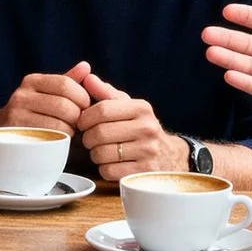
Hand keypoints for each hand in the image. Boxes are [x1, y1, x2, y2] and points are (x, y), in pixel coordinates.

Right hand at [0, 63, 91, 136]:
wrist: (1, 131)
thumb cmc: (32, 112)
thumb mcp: (47, 93)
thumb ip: (67, 81)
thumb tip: (86, 66)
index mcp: (32, 81)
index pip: (65, 84)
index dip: (82, 97)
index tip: (85, 107)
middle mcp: (21, 95)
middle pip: (64, 105)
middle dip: (77, 117)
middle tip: (79, 123)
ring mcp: (17, 116)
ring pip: (58, 124)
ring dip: (70, 131)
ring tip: (69, 131)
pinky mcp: (18, 136)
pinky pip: (49, 139)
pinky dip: (60, 141)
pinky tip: (59, 140)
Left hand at [72, 71, 186, 179]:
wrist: (169, 156)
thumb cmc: (140, 128)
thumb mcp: (128, 107)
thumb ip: (106, 93)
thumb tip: (87, 78)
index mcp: (142, 108)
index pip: (102, 109)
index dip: (85, 117)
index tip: (82, 122)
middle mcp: (148, 128)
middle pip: (100, 133)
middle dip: (88, 138)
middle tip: (90, 139)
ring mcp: (148, 152)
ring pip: (101, 154)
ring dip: (95, 154)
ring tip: (101, 151)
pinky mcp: (143, 172)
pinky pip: (108, 171)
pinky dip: (104, 168)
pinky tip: (111, 163)